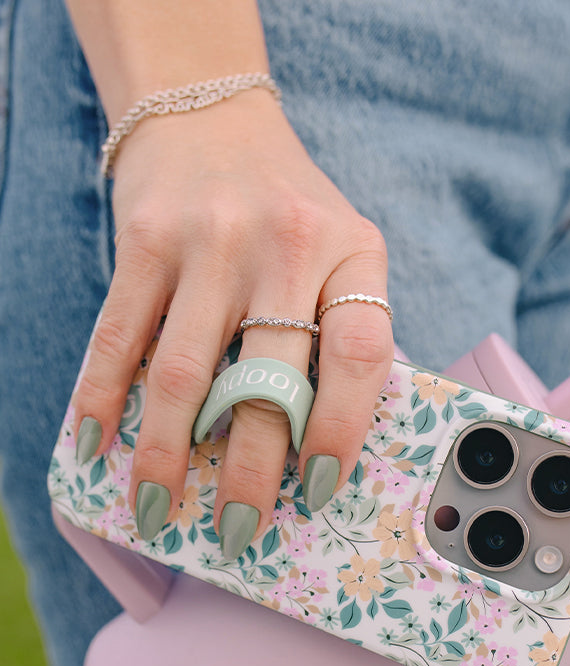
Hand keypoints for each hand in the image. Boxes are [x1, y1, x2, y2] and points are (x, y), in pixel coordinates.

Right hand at [72, 92, 392, 556]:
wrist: (212, 117)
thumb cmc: (287, 209)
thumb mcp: (343, 251)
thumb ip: (343, 328)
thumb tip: (318, 447)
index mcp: (351, 254)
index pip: (360, 355)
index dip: (342, 431)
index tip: (319, 490)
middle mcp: (284, 246)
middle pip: (266, 382)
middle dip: (250, 473)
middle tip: (238, 531)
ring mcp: (209, 241)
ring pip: (183, 375)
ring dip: (168, 456)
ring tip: (158, 509)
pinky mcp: (144, 240)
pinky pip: (120, 337)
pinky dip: (103, 399)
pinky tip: (96, 446)